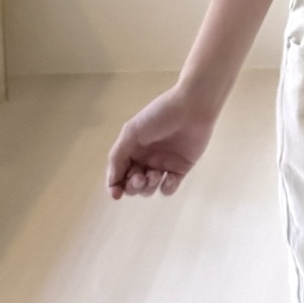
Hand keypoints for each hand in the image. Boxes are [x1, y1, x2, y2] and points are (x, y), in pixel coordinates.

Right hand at [106, 84, 216, 199]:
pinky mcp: (181, 168)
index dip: (115, 186)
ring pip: (149, 189)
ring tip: (156, 174)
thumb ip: (118, 157)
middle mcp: (146, 158)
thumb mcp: (131, 132)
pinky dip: (167, 187)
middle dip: (133, 186)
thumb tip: (111, 182)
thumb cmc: (159, 116)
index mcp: (132, 148)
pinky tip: (170, 178)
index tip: (116, 194)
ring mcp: (163, 164)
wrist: (192, 108)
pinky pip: (169, 187)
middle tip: (140, 177)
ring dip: (149, 187)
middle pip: (133, 185)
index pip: (119, 173)